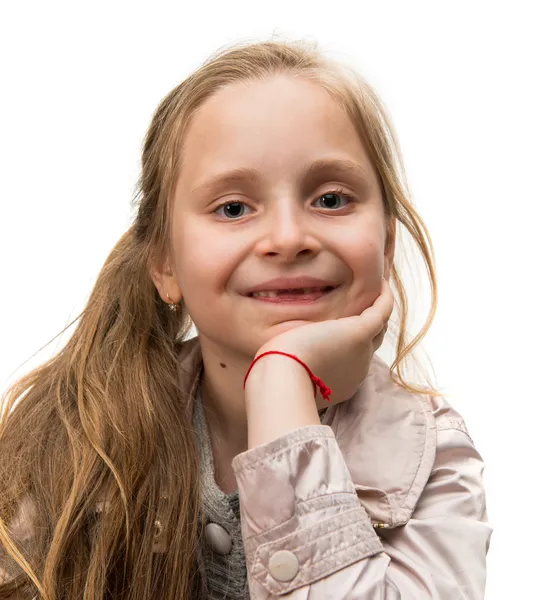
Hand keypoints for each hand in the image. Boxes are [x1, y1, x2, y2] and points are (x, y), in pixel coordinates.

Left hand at [253, 278, 393, 407]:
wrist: (282, 377)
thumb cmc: (276, 375)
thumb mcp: (287, 368)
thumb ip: (293, 360)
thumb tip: (281, 351)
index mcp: (341, 380)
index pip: (353, 356)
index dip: (353, 339)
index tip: (345, 321)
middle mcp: (357, 369)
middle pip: (372, 341)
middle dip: (373, 322)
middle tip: (371, 298)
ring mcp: (362, 352)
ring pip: (380, 325)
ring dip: (380, 306)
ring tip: (378, 285)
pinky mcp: (360, 333)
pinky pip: (382, 310)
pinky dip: (384, 296)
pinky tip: (382, 281)